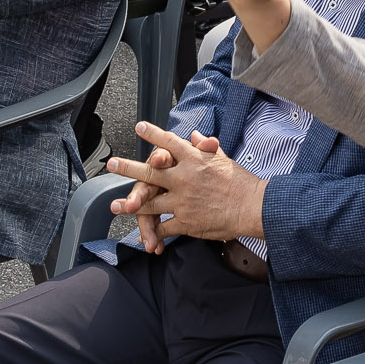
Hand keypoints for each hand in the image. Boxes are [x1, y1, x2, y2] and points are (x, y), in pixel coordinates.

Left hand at [103, 120, 264, 243]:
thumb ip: (205, 147)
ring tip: (116, 205)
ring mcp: (182, 201)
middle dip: (128, 168)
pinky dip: (153, 232)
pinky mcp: (186, 221)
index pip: (169, 142)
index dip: (153, 134)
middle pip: (150, 172)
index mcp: (194, 159)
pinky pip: (164, 227)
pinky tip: (145, 236)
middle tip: (112, 164)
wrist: (252, 207)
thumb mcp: (223, 158)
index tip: (139, 127)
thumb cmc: (241, 182)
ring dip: (131, 204)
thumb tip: (195, 136)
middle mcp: (184, 178)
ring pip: (150, 202)